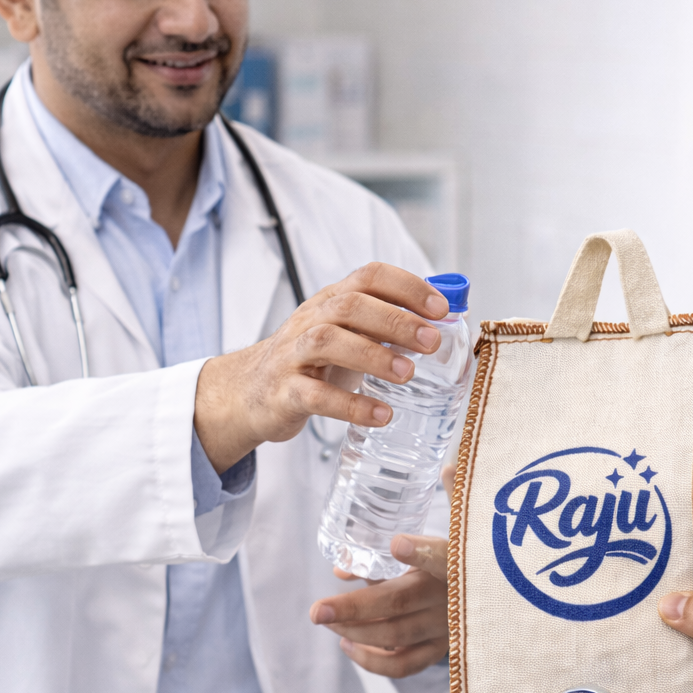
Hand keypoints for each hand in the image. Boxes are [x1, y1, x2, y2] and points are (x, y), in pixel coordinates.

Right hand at [193, 263, 447, 472]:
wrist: (250, 393)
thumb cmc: (311, 362)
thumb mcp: (346, 334)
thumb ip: (385, 324)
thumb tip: (443, 320)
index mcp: (331, 301)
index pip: (369, 277)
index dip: (406, 286)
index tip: (441, 308)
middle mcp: (310, 320)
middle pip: (350, 305)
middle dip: (395, 320)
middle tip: (431, 342)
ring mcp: (293, 356)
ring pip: (328, 342)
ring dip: (373, 355)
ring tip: (408, 374)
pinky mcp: (284, 393)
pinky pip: (315, 395)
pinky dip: (350, 405)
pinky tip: (381, 414)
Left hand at [310, 534, 448, 677]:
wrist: (472, 600)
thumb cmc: (433, 570)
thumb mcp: (416, 556)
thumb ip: (380, 562)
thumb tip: (340, 572)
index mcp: (450, 563)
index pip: (442, 556)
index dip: (421, 552)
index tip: (396, 544)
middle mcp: (451, 596)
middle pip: (399, 603)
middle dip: (353, 608)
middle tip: (318, 611)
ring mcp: (446, 628)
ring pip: (396, 635)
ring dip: (355, 631)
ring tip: (329, 623)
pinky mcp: (440, 651)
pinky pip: (403, 665)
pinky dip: (371, 660)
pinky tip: (348, 645)